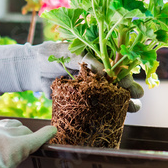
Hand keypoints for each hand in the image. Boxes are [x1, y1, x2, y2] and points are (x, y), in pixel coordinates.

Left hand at [0, 41, 144, 111]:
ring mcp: (91, 85)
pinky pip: (100, 104)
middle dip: (129, 88)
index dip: (124, 72)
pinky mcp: (84, 98)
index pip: (115, 63)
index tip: (129, 83)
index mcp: (94, 54)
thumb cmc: (47, 56)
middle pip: (118, 78)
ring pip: (113, 93)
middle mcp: (96, 69)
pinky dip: (112, 110)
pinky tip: (124, 115)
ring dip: (126, 100)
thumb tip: (104, 68)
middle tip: (137, 96)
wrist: (30, 70)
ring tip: (135, 108)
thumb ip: (84, 57)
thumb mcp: (65, 52)